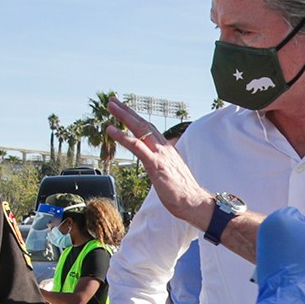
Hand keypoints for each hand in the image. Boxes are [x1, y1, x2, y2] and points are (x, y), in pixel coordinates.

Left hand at [106, 99, 216, 230]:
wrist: (193, 202)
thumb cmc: (182, 192)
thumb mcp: (171, 173)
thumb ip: (164, 164)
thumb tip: (158, 164)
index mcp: (167, 149)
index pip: (150, 129)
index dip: (137, 119)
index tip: (126, 111)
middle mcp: (163, 147)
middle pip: (143, 123)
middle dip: (127, 111)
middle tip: (113, 101)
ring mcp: (159, 154)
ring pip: (140, 129)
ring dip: (124, 116)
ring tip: (111, 106)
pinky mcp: (155, 163)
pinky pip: (136, 146)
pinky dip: (123, 136)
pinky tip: (111, 130)